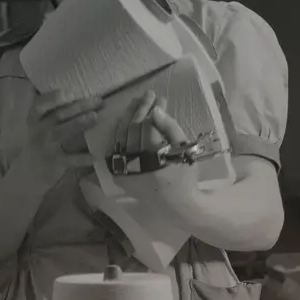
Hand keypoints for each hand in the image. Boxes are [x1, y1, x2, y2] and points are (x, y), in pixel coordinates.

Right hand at [24, 91, 102, 183]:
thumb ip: (48, 106)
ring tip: (95, 117)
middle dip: (78, 107)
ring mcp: (46, 146)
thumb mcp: (38, 123)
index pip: (39, 105)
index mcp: (35, 119)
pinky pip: (68, 160)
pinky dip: (81, 158)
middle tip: (97, 100)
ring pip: (61, 132)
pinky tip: (94, 156)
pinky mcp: (54, 162)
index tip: (68, 92)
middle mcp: (39, 130)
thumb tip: (61, 86)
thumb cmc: (38, 140)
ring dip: (78, 124)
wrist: (28, 170)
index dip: (52, 98)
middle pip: (58, 116)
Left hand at [112, 93, 199, 210]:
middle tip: (147, 95)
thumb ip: (171, 128)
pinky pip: (115, 147)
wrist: (176, 204)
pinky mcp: (118, 173)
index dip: (151, 109)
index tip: (158, 97)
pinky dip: (119, 132)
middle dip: (140, 109)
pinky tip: (126, 120)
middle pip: (132, 129)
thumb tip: (155, 110)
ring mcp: (123, 170)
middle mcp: (134, 165)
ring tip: (136, 102)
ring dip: (127, 117)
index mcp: (154, 159)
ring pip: (120, 136)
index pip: (147, 126)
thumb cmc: (184, 176)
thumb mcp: (184, 150)